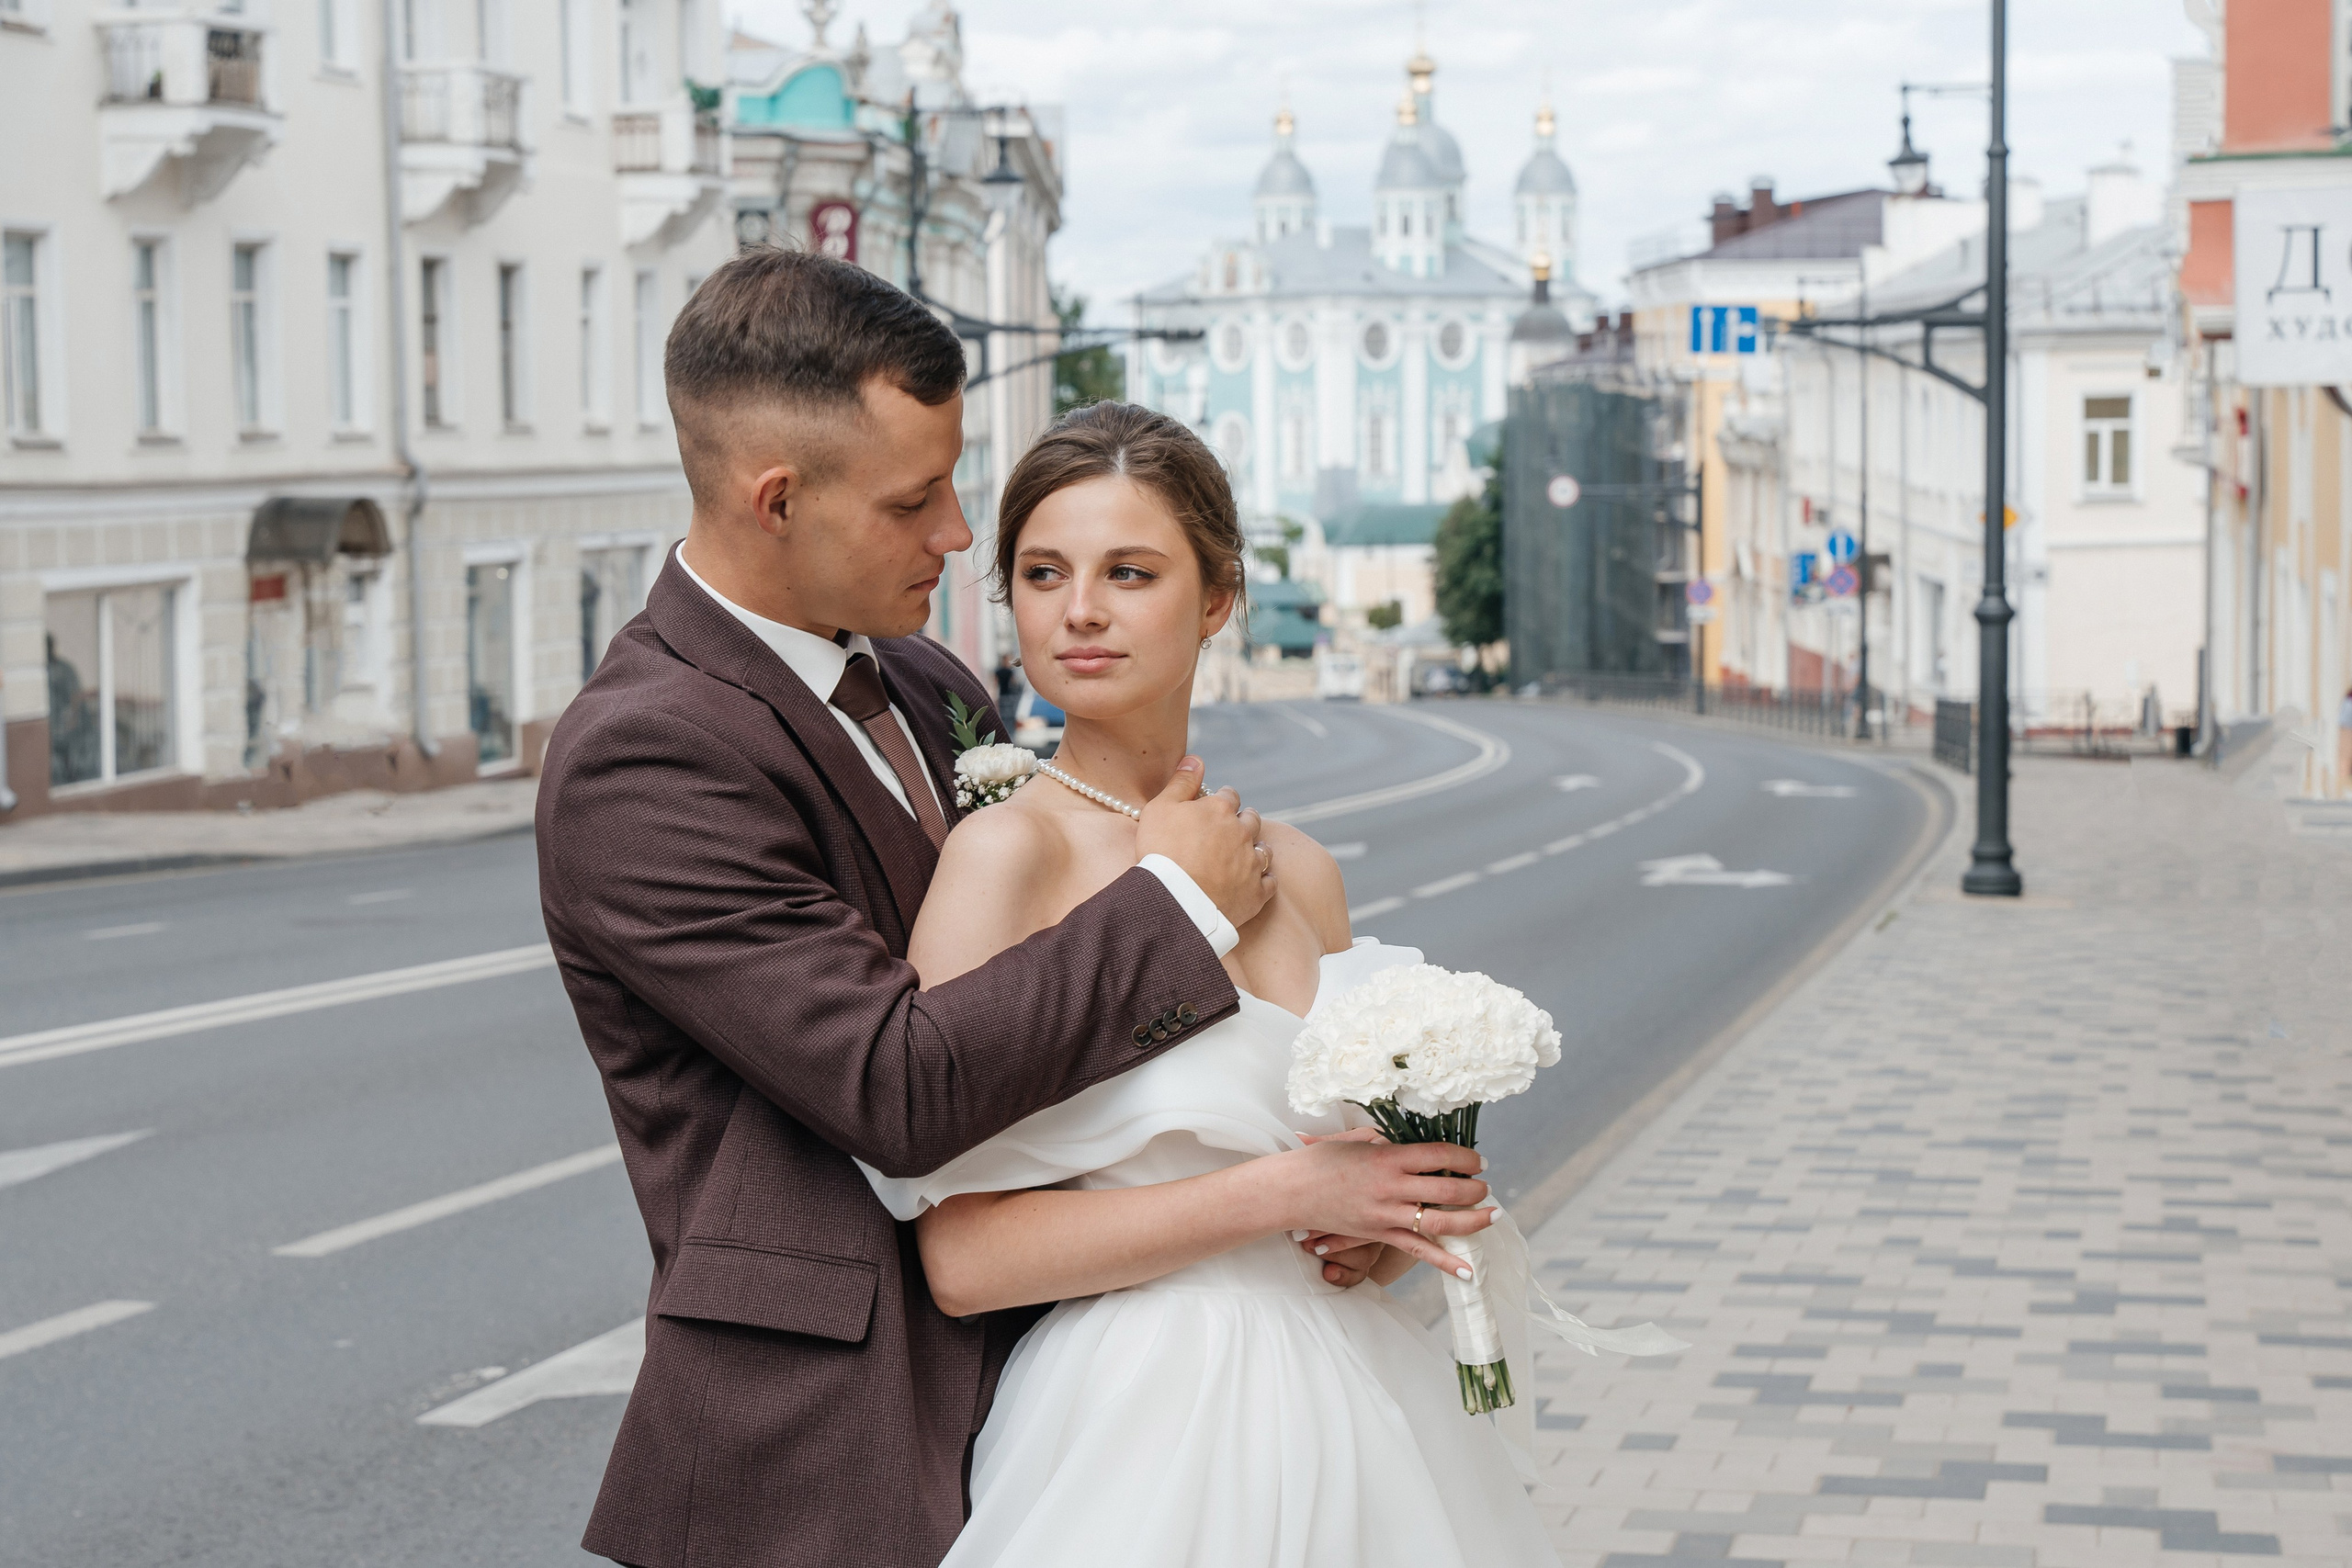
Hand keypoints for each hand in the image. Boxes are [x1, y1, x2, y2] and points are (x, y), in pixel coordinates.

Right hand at [1137, 756, 1274, 928]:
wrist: (1174, 899)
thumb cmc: (1161, 851)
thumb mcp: (1161, 808)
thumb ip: (1181, 781)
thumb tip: (1196, 759)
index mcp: (1220, 809)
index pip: (1229, 795)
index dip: (1222, 799)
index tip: (1215, 806)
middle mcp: (1242, 833)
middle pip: (1251, 819)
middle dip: (1243, 820)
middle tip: (1233, 827)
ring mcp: (1252, 863)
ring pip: (1264, 849)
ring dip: (1257, 848)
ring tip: (1247, 852)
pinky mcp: (1256, 892)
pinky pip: (1269, 882)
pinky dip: (1265, 879)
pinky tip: (1258, 880)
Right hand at [1268, 1128, 1490, 1277]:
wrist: (1292, 1190)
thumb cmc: (1322, 1159)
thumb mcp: (1357, 1139)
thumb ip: (1389, 1140)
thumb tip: (1416, 1144)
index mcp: (1388, 1156)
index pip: (1439, 1156)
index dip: (1466, 1158)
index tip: (1478, 1160)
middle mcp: (1391, 1186)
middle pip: (1447, 1190)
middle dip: (1475, 1188)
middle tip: (1486, 1185)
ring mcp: (1386, 1214)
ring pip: (1441, 1222)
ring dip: (1473, 1220)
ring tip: (1492, 1214)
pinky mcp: (1380, 1234)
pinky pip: (1419, 1250)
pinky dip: (1446, 1263)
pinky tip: (1469, 1272)